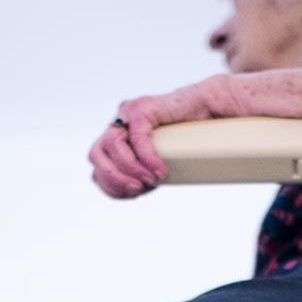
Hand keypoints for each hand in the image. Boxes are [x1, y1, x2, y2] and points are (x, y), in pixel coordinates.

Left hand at [88, 83, 219, 198]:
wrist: (206, 109)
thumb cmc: (184, 139)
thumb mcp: (155, 162)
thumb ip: (140, 173)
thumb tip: (130, 190)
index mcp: (115, 138)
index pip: (97, 167)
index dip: (111, 186)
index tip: (134, 194)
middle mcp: (117, 124)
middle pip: (95, 155)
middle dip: (113, 178)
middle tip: (137, 190)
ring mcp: (127, 113)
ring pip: (111, 146)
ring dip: (130, 169)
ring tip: (152, 181)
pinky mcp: (142, 107)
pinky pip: (137, 137)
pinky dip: (147, 158)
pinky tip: (160, 172)